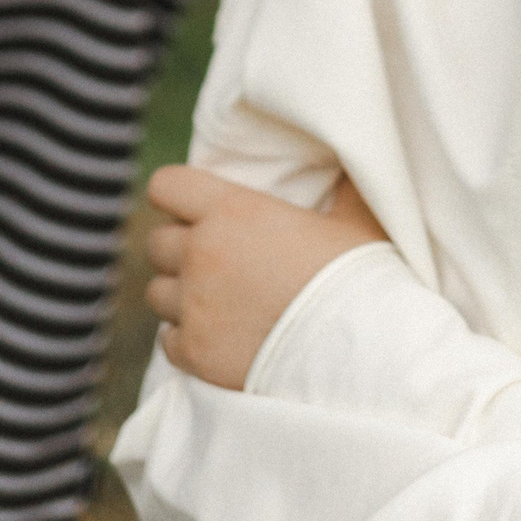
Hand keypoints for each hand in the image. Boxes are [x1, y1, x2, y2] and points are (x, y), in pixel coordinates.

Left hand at [143, 166, 386, 389]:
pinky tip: (219, 339)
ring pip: (156, 293)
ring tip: (218, 304)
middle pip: (157, 243)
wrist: (363, 356)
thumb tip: (352, 163)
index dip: (179, 196)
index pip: (165, 186)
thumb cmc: (360, 280)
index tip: (199, 210)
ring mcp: (194, 306)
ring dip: (181, 296)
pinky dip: (187, 340)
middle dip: (180, 250)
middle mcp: (202, 253)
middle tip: (217, 263)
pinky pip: (168, 340)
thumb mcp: (357, 221)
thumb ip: (343, 187)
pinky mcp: (195, 353)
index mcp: (232, 211)